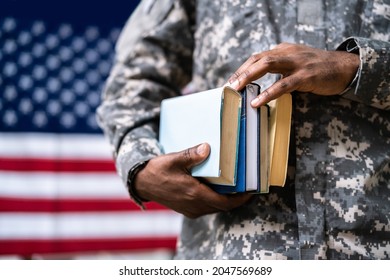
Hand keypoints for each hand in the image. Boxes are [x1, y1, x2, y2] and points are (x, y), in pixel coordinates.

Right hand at [133, 143, 251, 217]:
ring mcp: (190, 209)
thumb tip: (207, 147)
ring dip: (226, 200)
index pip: (225, 203)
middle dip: (236, 199)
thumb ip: (191, 154)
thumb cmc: (157, 171)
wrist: (142, 183)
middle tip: (247, 187)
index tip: (252, 191)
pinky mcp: (187, 209)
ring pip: (215, 208)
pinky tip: (217, 189)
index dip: (241, 199)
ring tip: (235, 187)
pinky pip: (207, 207)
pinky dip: (215, 201)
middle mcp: (194, 205)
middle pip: (223, 206)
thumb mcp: (174, 159)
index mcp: (194, 194)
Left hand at [227, 42, 359, 106]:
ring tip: (237, 90)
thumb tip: (260, 81)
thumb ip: (279, 68)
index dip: (242, 69)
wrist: (345, 67)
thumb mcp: (296, 63)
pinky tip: (258, 102)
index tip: (231, 81)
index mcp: (283, 50)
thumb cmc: (318, 68)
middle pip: (258, 59)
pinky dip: (268, 93)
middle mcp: (287, 52)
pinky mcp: (306, 76)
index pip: (257, 57)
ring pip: (267, 65)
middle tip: (229, 86)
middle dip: (241, 72)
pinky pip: (283, 85)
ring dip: (249, 77)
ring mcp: (297, 63)